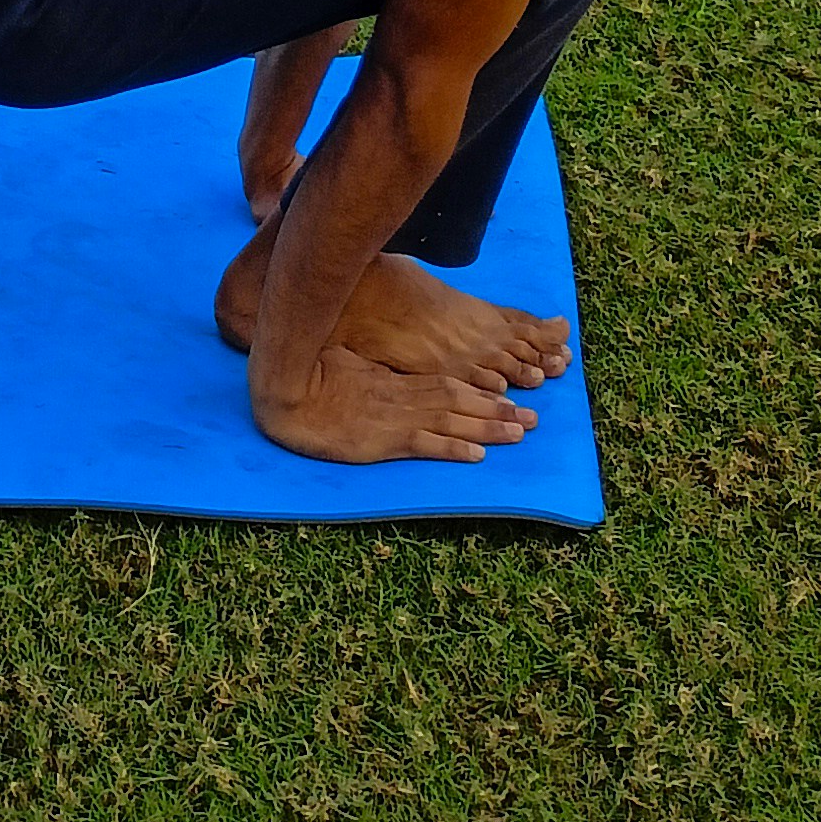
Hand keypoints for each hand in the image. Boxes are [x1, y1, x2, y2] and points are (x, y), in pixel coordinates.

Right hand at [248, 343, 537, 467]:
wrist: (287, 396)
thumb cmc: (314, 377)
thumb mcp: (353, 366)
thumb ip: (380, 373)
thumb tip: (396, 374)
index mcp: (398, 381)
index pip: (450, 385)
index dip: (483, 393)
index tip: (511, 399)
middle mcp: (403, 398)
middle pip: (461, 403)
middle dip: (499, 412)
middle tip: (533, 421)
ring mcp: (394, 420)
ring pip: (451, 423)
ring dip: (488, 429)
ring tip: (519, 434)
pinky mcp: (382, 442)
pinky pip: (424, 445)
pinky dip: (452, 449)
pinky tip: (476, 455)